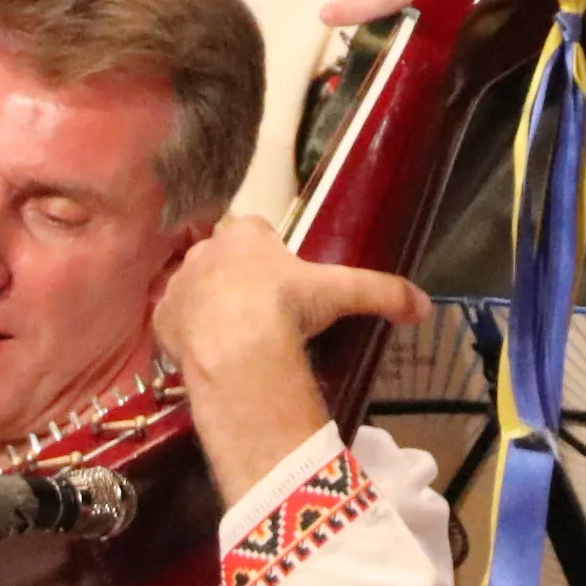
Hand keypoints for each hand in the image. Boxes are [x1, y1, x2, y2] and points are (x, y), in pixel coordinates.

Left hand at [155, 214, 431, 371]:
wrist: (237, 345)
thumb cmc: (288, 307)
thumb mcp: (341, 293)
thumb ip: (383, 292)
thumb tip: (425, 305)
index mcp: (246, 234)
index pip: (254, 232)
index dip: (267, 256)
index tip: (281, 283)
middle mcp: (207, 249)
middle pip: (220, 257)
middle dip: (234, 278)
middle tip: (258, 313)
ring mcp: (180, 282)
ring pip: (193, 287)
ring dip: (206, 304)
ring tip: (231, 336)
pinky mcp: (161, 318)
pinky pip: (172, 321)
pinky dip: (184, 334)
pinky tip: (205, 353)